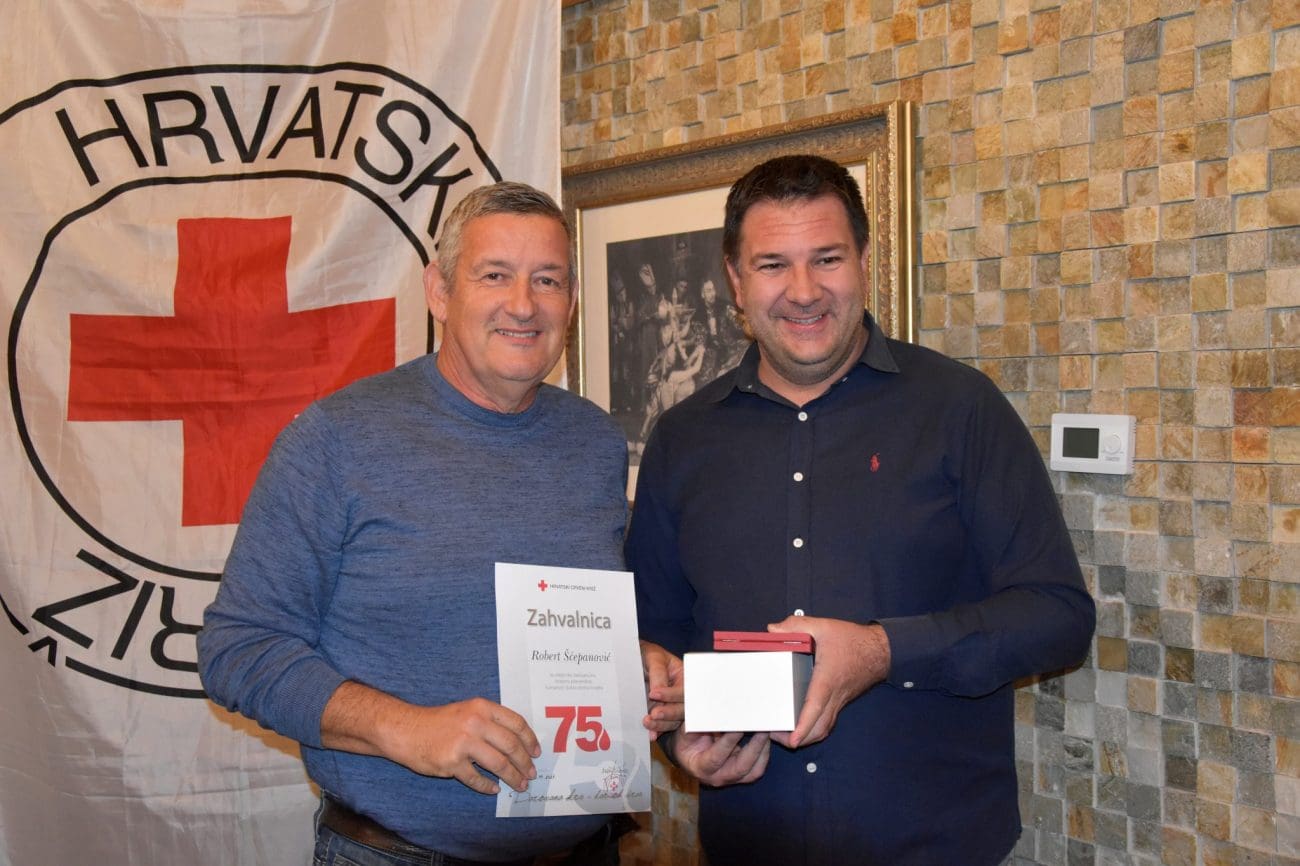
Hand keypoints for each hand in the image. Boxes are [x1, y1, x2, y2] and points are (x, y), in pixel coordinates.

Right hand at [321, 683, 539, 795]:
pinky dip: (487, 786)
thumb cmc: (438, 722)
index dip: (530, 740)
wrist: (405, 730)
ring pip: (499, 764)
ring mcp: (463, 743)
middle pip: (511, 745)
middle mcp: (475, 722)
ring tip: (519, 784)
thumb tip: (517, 741)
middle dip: (524, 763)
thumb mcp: (467, 710)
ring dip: (512, 777)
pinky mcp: (451, 762)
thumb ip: (490, 721)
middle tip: (531, 773)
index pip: (516, 723)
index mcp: (482, 707)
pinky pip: (476, 779)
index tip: (537, 752)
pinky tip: (493, 790)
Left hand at [639, 640, 682, 739]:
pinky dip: (657, 731)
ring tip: (647, 723)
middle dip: (669, 713)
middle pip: (683, 709)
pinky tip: (650, 736)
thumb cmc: (647, 655)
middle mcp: (681, 695)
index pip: (684, 689)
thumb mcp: (653, 657)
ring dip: (662, 724)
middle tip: (654, 714)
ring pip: (674, 721)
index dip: (671, 694)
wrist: (633, 662)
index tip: (654, 693)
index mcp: (685, 677)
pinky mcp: (662, 716)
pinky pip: (663, 727)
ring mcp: (672, 706)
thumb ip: (657, 673)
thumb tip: (658, 691)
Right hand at [670, 729, 770, 786]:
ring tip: (766, 730)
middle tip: (762, 727)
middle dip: (754, 746)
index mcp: (700, 767)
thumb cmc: (686, 740)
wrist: (687, 755)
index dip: (729, 741)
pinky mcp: (742, 776)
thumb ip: (700, 724)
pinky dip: (764, 753)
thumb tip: (719, 711)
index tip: (739, 725)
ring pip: (753, 771)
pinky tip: (765, 737)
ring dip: (763, 750)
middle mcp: (717, 778)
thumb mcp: (687, 731)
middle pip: (741, 767)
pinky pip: (758, 768)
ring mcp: (731, 779)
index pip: (716, 756)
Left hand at [766, 616, 889, 749]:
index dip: (803, 726)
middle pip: (819, 728)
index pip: (815, 707)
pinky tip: (802, 723)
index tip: (791, 741)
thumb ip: (796, 625)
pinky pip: (827, 721)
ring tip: (784, 734)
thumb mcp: (823, 626)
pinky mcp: (840, 701)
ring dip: (806, 737)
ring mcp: (839, 701)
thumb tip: (773, 629)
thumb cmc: (853, 640)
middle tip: (775, 736)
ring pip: (824, 728)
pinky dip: (814, 728)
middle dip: (799, 739)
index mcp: (827, 679)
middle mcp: (834, 696)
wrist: (880, 650)